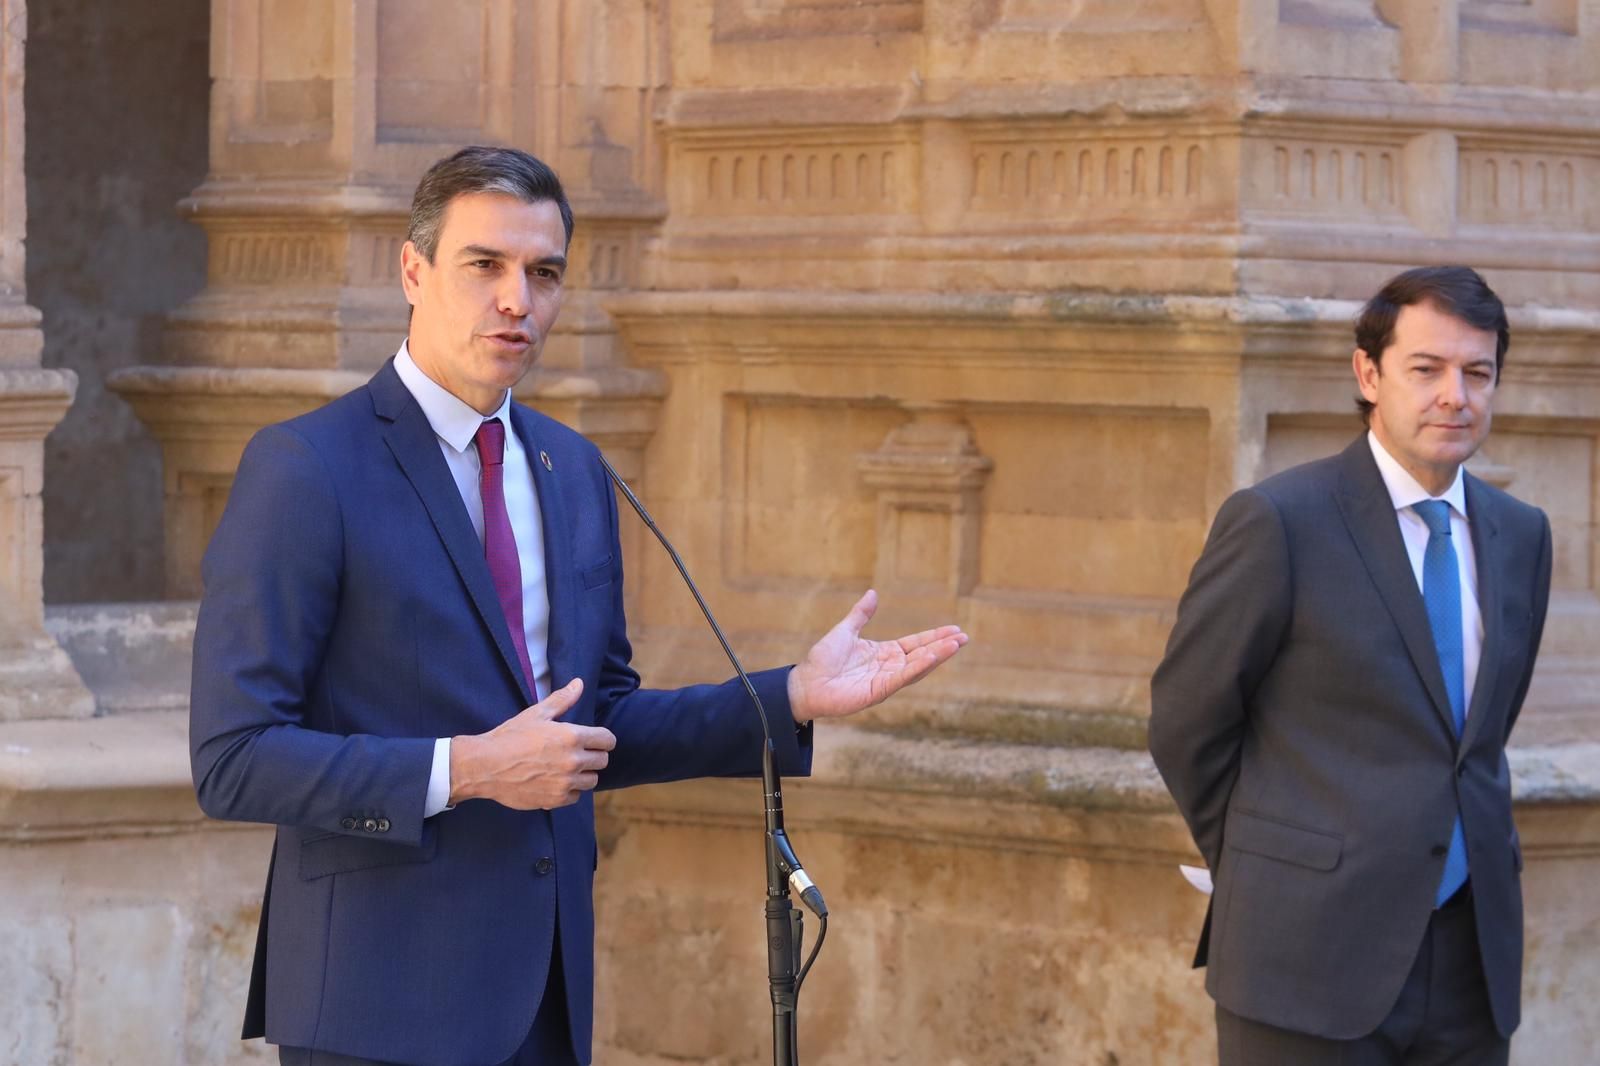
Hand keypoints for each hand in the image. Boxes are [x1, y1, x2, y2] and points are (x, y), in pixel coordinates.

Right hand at [448, 679, 615, 808]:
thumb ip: (562, 700)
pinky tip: (556, 781)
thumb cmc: (510, 737)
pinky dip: (569, 790)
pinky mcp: (555, 800)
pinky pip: (575, 796)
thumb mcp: (536, 714)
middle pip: (602, 761)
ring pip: (591, 780)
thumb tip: (579, 683)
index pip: (607, 740)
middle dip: (594, 755)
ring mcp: (565, 783)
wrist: (486, 766)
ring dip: (584, 774)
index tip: (596, 740)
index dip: (603, 739)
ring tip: (567, 768)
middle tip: (579, 753)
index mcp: (572, 736)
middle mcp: (573, 761)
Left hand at [787, 589, 967, 723]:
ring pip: (918, 666)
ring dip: (938, 656)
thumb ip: (861, 615)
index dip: (934, 637)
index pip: (915, 644)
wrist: (806, 683)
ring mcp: (886, 680)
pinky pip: (904, 677)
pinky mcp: (879, 690)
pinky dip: (921, 666)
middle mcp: (889, 667)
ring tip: (957, 644)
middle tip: (964, 637)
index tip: (954, 631)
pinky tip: (935, 656)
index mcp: (883, 653)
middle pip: (922, 655)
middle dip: (943, 646)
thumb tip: (873, 593)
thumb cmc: (822, 660)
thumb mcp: (845, 630)